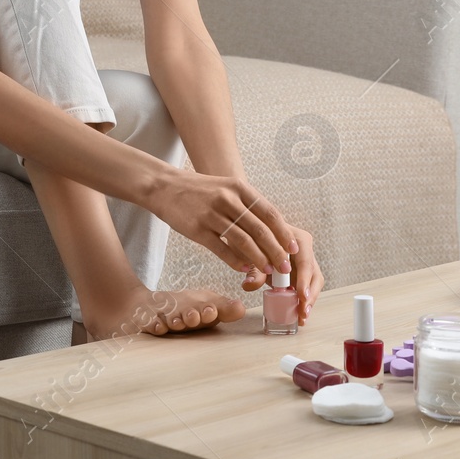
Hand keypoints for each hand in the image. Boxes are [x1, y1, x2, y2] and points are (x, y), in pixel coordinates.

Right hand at [148, 169, 296, 281]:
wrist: (165, 186)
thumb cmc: (199, 191)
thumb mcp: (226, 188)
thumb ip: (246, 205)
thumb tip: (269, 230)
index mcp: (239, 188)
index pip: (269, 213)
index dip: (284, 233)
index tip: (294, 248)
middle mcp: (227, 199)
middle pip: (259, 230)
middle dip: (276, 251)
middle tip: (285, 267)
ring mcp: (212, 214)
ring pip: (243, 242)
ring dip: (259, 259)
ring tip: (268, 271)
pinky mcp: (197, 229)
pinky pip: (221, 249)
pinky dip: (236, 261)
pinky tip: (244, 269)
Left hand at [242, 222, 321, 324]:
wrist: (255, 237)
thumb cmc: (257, 241)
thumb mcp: (253, 253)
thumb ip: (254, 269)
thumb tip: (249, 284)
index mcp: (297, 240)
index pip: (305, 261)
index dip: (304, 280)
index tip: (301, 295)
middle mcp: (305, 251)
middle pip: (314, 274)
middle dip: (309, 295)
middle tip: (303, 311)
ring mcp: (305, 263)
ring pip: (314, 283)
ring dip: (309, 301)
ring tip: (302, 317)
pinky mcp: (302, 274)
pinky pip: (306, 288)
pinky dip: (303, 301)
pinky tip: (299, 315)